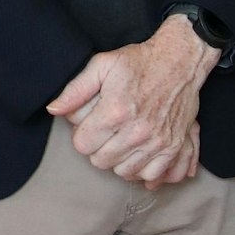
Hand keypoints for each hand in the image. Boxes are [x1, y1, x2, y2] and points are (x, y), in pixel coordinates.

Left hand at [48, 16, 217, 183]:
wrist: (181, 61)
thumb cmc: (141, 62)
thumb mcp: (102, 65)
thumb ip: (75, 90)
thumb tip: (54, 110)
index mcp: (115, 111)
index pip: (82, 145)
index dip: (83, 135)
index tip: (92, 125)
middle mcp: (137, 131)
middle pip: (101, 161)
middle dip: (99, 148)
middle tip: (108, 132)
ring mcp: (157, 141)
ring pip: (124, 171)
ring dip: (120, 159)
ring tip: (123, 141)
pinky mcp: (173, 146)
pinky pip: (150, 174)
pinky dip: (142, 168)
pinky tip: (139, 153)